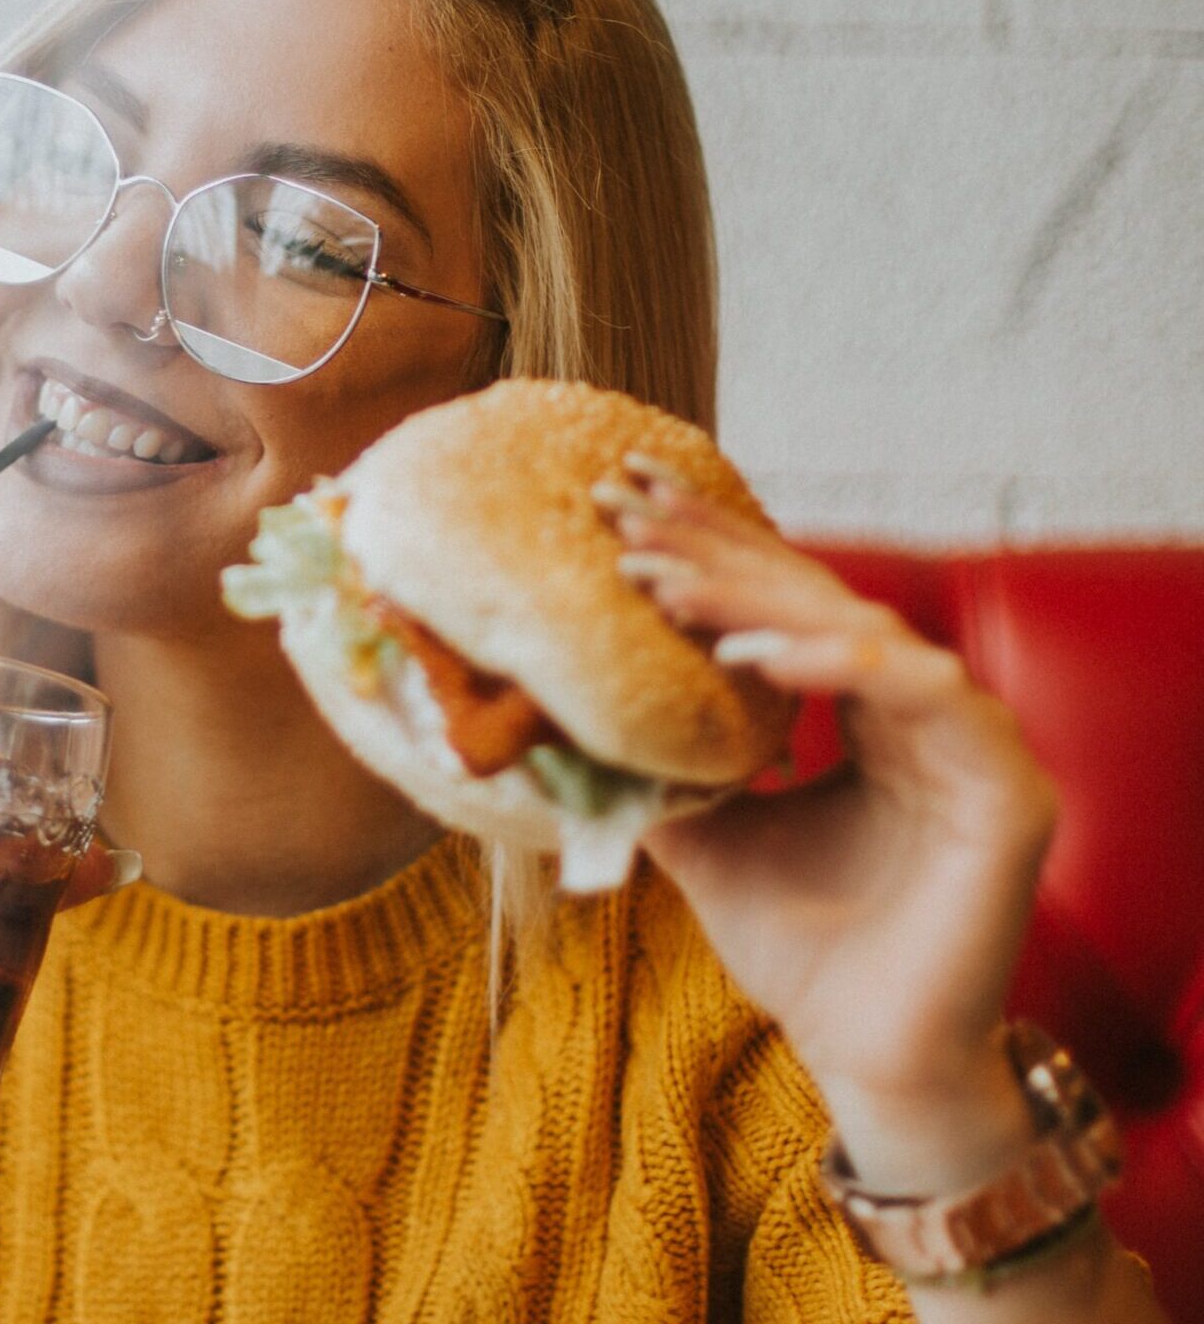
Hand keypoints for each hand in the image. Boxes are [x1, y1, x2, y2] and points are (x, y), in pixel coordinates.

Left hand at [601, 456, 1059, 1189]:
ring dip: (757, 600)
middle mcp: (920, 710)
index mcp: (862, 711)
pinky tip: (746, 658)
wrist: (865, 1057)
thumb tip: (556, 716)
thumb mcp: (704, 838)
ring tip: (663, 586)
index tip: (620, 507)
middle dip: (715, 549)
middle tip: (625, 511)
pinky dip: (831, 666)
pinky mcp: (1006, 788)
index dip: (705, 550)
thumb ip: (656, 769)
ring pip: (861, 630)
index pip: (781, 607)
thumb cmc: (799, 948)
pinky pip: (922, 692)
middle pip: (814, 598)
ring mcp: (970, 742)